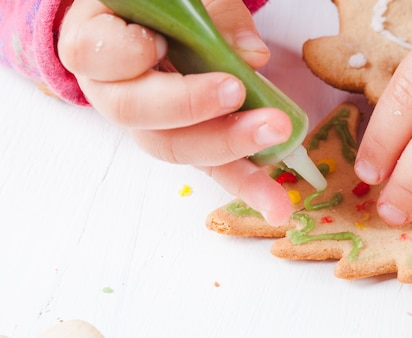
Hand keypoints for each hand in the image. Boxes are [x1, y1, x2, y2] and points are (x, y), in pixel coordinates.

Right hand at [58, 0, 293, 225]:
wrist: (150, 29)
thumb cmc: (161, 9)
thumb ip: (212, 16)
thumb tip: (252, 57)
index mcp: (97, 43)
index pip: (94, 54)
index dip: (126, 54)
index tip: (160, 43)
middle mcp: (114, 92)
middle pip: (137, 113)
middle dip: (189, 107)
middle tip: (237, 92)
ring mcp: (150, 126)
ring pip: (176, 147)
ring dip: (229, 148)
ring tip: (276, 137)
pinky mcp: (187, 145)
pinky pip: (212, 168)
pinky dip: (247, 183)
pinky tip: (275, 203)